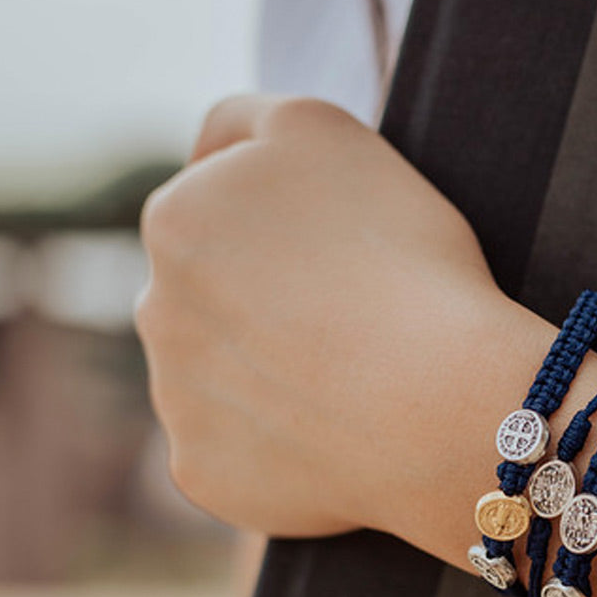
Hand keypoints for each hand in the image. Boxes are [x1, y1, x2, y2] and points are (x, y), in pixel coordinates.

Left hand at [136, 94, 508, 536]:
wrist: (443, 403)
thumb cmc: (403, 260)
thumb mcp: (327, 134)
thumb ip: (247, 122)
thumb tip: (202, 153)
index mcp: (175, 220)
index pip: (222, 212)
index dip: (292, 232)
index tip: (350, 257)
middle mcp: (154, 309)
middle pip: (215, 299)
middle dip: (267, 305)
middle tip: (356, 324)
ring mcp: (175, 401)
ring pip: (222, 378)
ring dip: (271, 376)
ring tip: (353, 385)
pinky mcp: (201, 474)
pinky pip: (238, 454)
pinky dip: (277, 448)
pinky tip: (336, 438)